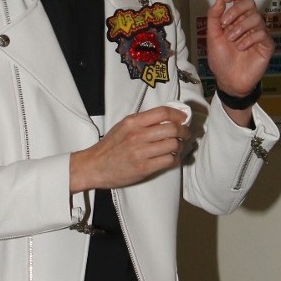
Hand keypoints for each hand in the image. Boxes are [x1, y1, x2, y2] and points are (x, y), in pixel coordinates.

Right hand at [70, 106, 192, 192]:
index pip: (163, 113)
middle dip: (184, 131)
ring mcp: (141, 152)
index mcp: (133, 122)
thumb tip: (167, 119)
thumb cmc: (110, 147)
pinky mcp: (144, 168)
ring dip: (179, 146)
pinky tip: (171, 158)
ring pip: (173, 144)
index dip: (178, 115)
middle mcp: (138, 135)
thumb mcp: (123, 126)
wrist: (94, 166)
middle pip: (172, 128)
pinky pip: (169, 160)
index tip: (183, 118)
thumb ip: (142, 122)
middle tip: (185, 134)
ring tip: (176, 147)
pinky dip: (174, 158)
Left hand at [206, 0, 274, 97]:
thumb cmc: (221, 60)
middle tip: (225, 24)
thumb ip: (214, 17)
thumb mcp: (213, 37)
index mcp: (236, 20)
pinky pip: (262, 33)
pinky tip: (241, 48)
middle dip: (236, 11)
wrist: (229, 81)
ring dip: (241, 28)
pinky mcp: (267, 45)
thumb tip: (220, 0)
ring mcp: (259, 34)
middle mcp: (248, 24)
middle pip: (249, 4)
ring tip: (232, 41)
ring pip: (256, 18)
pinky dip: (249, 39)